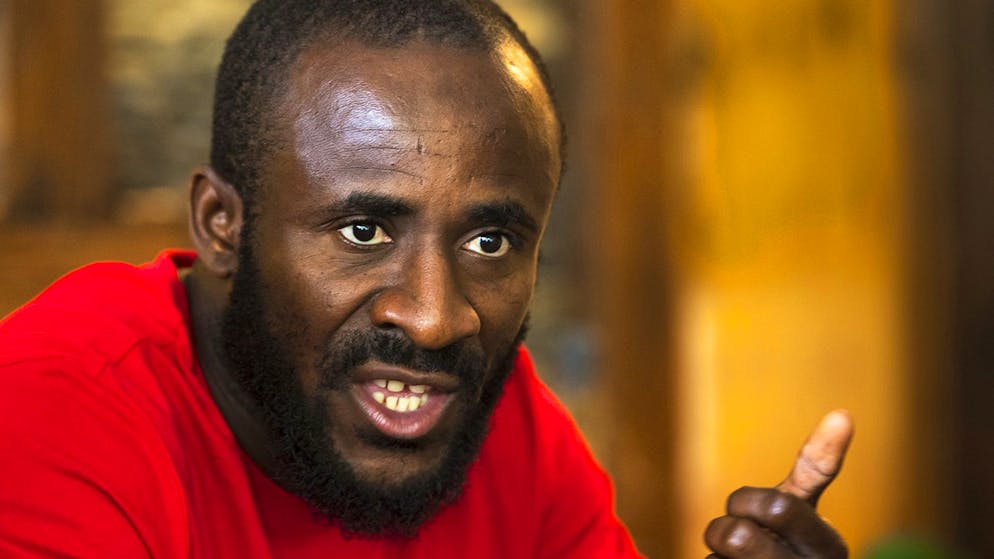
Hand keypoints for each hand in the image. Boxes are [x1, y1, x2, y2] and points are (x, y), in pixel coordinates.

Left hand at [704, 410, 853, 557]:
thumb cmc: (786, 547)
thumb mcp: (800, 509)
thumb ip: (815, 468)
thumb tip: (844, 413)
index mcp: (827, 546)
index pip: (779, 507)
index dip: (750, 502)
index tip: (749, 503)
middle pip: (740, 531)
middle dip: (726, 522)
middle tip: (731, 531)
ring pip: (722, 553)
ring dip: (715, 551)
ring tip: (731, 557)